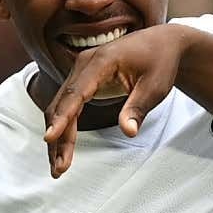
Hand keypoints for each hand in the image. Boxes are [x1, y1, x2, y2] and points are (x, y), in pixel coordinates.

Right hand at [43, 24, 192, 176]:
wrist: (162, 43)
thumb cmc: (160, 62)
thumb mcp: (155, 86)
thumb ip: (138, 108)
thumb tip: (129, 132)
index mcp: (101, 61)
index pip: (76, 93)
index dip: (63, 117)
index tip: (50, 137)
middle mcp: (84, 63)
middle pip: (62, 104)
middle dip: (58, 138)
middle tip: (59, 169)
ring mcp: (81, 70)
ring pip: (61, 107)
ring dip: (58, 136)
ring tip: (59, 167)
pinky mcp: (83, 79)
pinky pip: (68, 105)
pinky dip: (65, 127)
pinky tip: (64, 149)